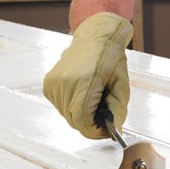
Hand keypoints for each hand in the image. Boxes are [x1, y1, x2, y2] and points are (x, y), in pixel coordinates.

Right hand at [43, 12, 132, 138]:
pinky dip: (72, 107)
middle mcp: (64, 82)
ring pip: (66, 115)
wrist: (96, 36)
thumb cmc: (111, 58)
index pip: (82, 120)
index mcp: (84, 81)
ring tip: (95, 102)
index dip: (94, 131)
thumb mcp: (121, 85)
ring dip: (81, 116)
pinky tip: (83, 95)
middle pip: (74, 120)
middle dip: (90, 125)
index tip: (105, 132)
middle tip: (104, 119)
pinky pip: (60, 106)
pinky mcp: (48, 83)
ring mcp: (53, 83)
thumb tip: (114, 130)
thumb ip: (118, 110)